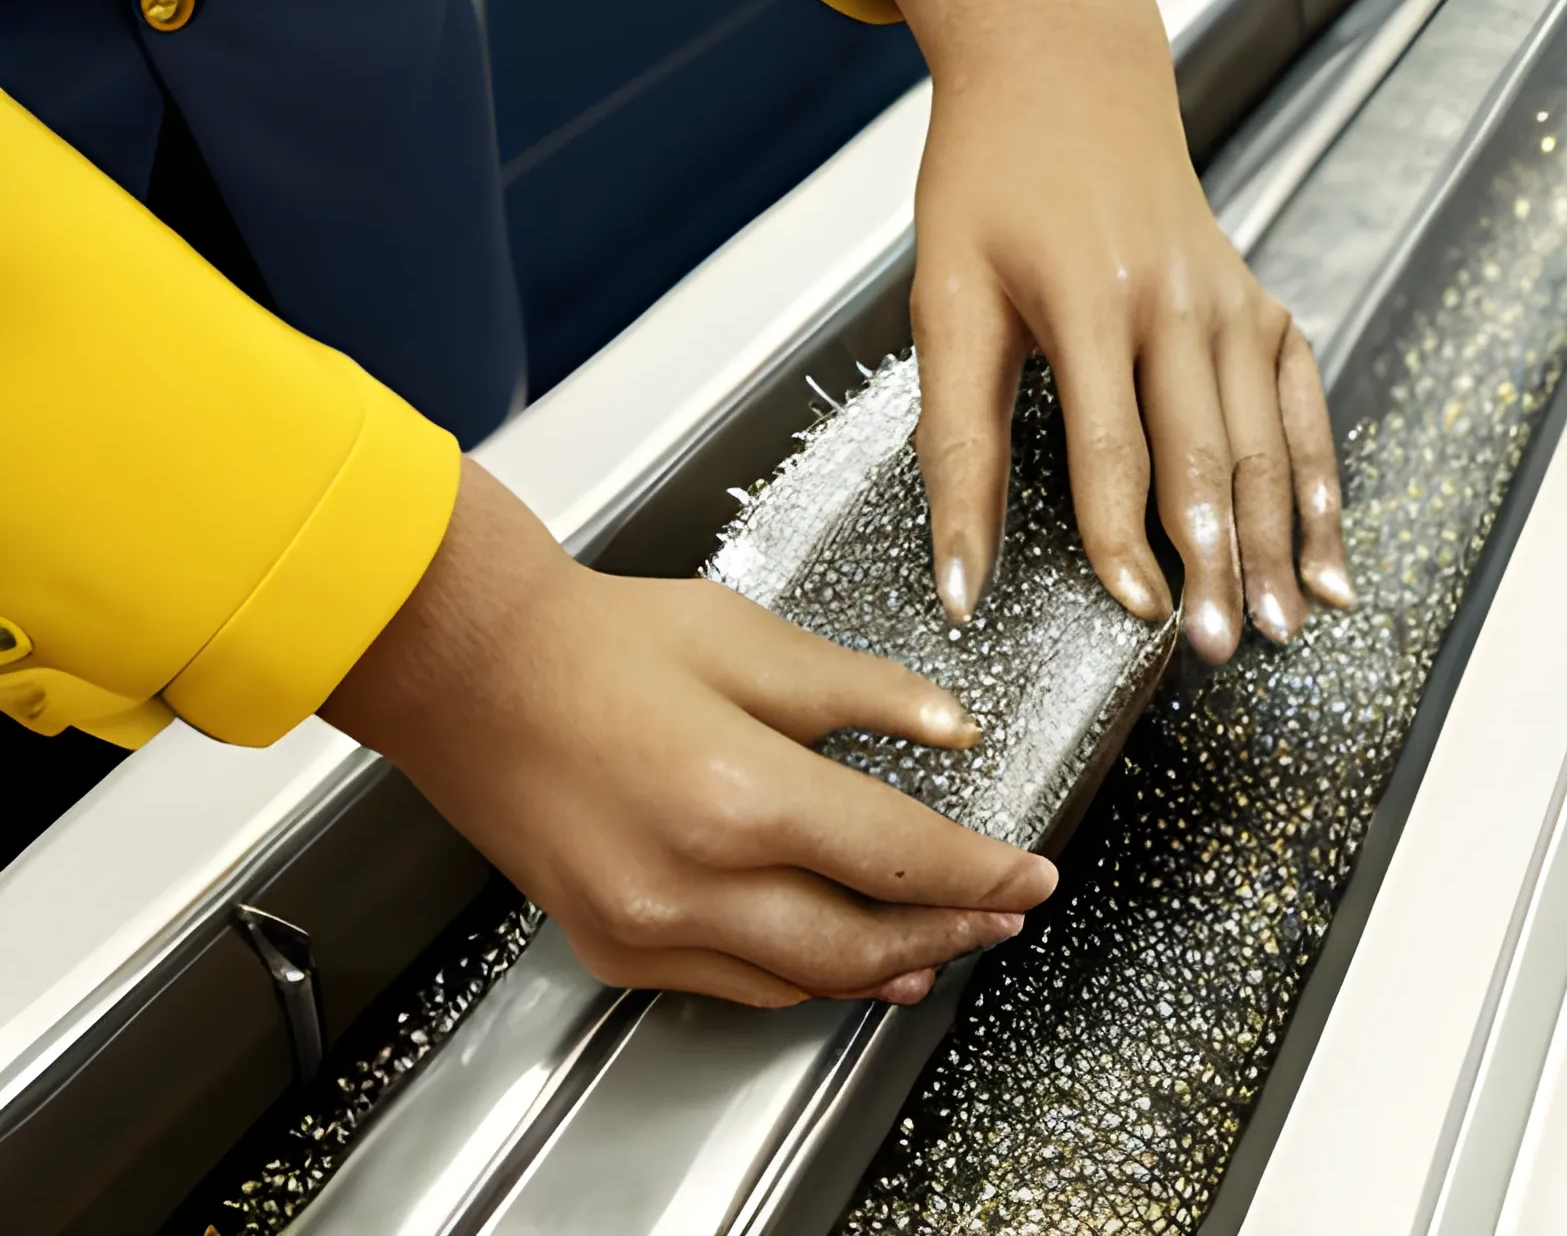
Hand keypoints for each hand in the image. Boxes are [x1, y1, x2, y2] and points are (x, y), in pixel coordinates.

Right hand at [322, 460, 1055, 1006]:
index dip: (981, 870)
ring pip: (799, 982)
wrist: (472, 673)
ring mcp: (645, 926)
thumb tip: (953, 727)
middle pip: (859, 940)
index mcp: (736, 794)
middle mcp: (690, 883)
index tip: (1034, 871)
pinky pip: (734, 985)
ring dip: (884, 964)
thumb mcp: (749, 640)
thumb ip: (864, 693)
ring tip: (944, 940)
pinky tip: (842, 956)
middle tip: (1007, 912)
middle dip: (952, 930)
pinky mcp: (613, 944)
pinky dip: (803, 976)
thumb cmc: (598, 642)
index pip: (898, 855)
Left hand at [856, 0, 1353, 662]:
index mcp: (1090, 294)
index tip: (1135, 615)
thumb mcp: (947, 297)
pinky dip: (1319, 480)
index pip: (1112, 447)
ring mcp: (1232, 298)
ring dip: (1279, 537)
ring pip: (1266, 438)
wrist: (1063, 76)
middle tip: (1221, 648)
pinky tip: (1327, 551)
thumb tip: (958, 577)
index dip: (1124, 540)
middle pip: (1207, 451)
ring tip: (1283, 624)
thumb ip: (954, 442)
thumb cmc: (991, 182)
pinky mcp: (1260, 302)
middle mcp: (1178, 297)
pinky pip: (1302, 404)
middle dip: (1219, 558)